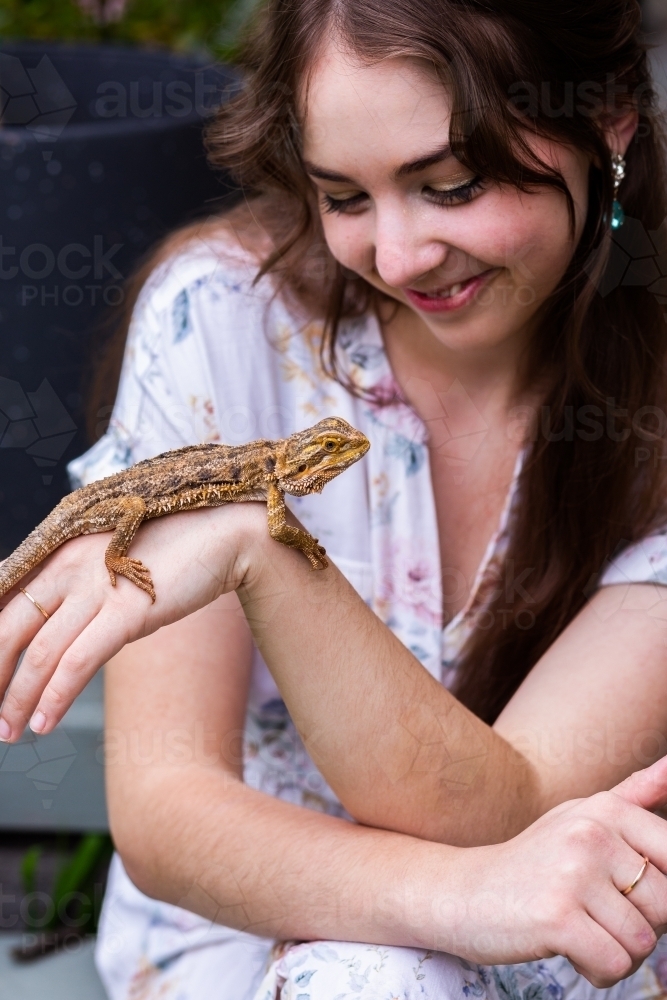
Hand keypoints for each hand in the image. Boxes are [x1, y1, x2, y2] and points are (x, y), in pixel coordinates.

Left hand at [0, 502, 265, 741]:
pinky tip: (44, 722)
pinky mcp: (128, 611)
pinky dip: (55, 697)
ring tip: (9, 731)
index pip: (3, 597)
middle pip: (8, 629)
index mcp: (61, 551)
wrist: (223, 532)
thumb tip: (53, 621)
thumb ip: (78, 580)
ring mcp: (98, 588)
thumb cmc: (172, 548)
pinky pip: (78, 661)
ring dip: (18, 700)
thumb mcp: (111, 558)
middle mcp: (69, 566)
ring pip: (39, 653)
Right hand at [455, 756, 666, 985]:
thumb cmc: (532, 860)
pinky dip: (598, 971)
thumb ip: (633, 796)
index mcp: (606, 809)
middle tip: (594, 914)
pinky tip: (568, 948)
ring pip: (643, 942)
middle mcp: (592, 833)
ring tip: (579, 930)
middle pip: (665, 905)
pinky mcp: (557, 916)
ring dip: (617, 952)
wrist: (464, 892)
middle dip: (639, 925)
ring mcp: (573, 873)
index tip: (622, 892)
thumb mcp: (580, 817)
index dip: (658, 891)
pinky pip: (615, 964)